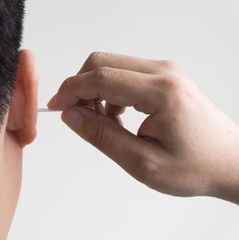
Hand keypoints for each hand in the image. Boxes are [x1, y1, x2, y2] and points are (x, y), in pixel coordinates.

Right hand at [48, 52, 238, 203]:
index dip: (70, 90)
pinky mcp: (164, 77)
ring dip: (95, 91)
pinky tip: (116, 117)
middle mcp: (163, 73)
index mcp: (160, 92)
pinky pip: (124, 74)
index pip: (100, 77)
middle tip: (75, 116)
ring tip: (102, 123)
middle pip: (102, 62)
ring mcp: (165, 72)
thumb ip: (102, 137)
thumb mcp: (142, 163)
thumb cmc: (195, 166)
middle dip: (79, 87)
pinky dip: (109, 92)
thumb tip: (72, 116)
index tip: (56, 108)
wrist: (229, 162)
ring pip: (111, 66)